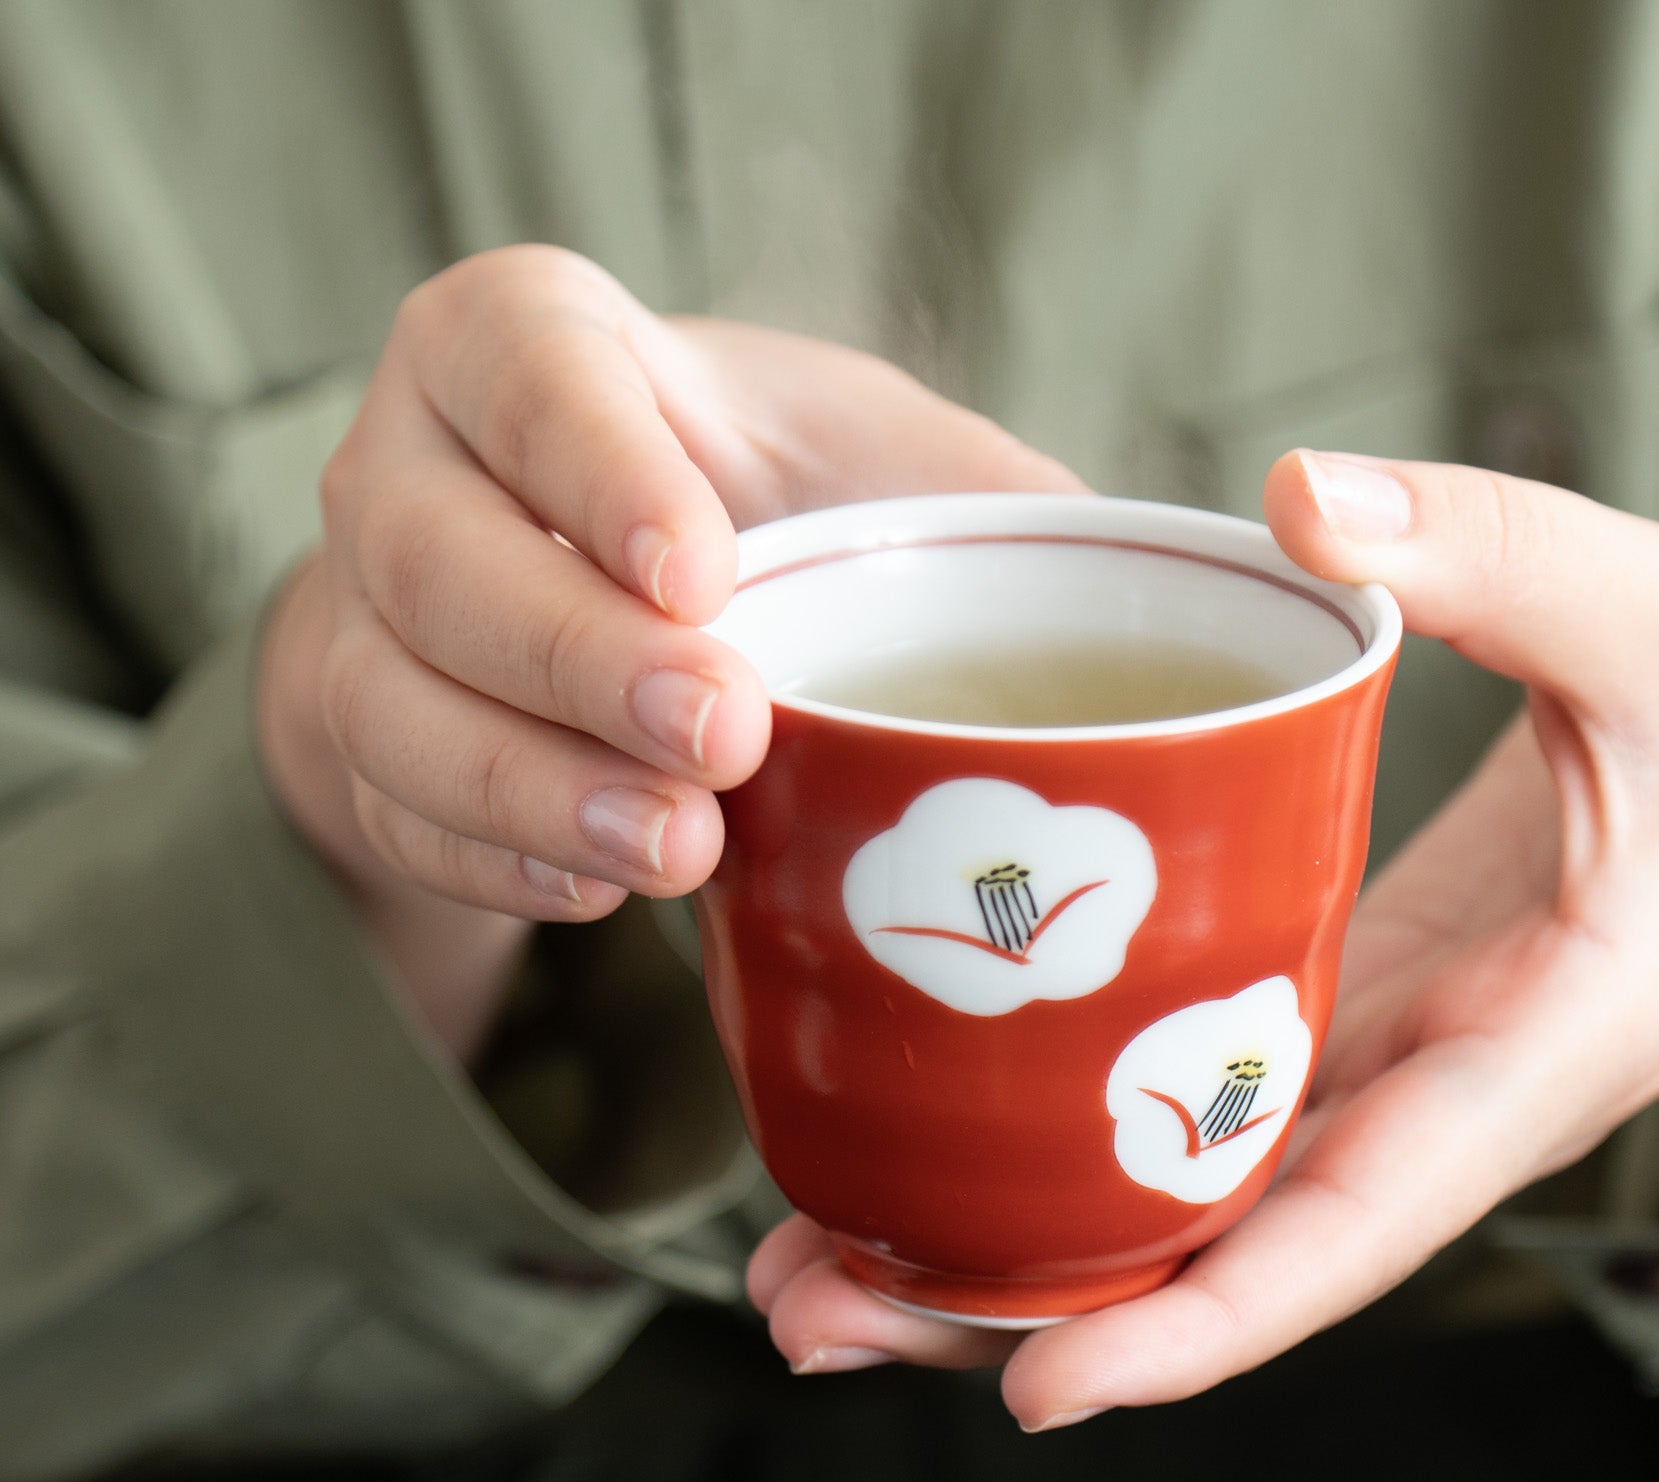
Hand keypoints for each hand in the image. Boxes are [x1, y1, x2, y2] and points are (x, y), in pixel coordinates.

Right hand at [258, 246, 1078, 1055]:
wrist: (593, 599)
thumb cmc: (769, 513)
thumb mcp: (883, 468)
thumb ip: (997, 509)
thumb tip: (1234, 572)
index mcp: (529, 350)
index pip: (526, 369)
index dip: (597, 466)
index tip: (705, 573)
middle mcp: (412, 469)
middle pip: (438, 556)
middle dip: (579, 660)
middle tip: (726, 737)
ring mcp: (364, 617)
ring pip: (394, 707)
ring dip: (532, 791)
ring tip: (675, 851)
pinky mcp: (362, 748)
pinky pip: (400, 818)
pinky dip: (499, 864)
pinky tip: (603, 890)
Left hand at [754, 452, 1658, 1423]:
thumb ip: (1496, 559)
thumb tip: (1303, 505)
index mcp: (1529, 1055)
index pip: (1348, 1233)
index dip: (1192, 1329)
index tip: (1033, 1388)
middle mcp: (1441, 1099)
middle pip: (1215, 1260)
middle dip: (1018, 1308)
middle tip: (802, 1313)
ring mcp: (1392, 1067)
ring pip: (1188, 1206)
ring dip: (1008, 1243)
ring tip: (804, 1260)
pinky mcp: (1361, 1012)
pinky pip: (1205, 1109)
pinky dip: (1073, 1144)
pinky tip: (934, 1127)